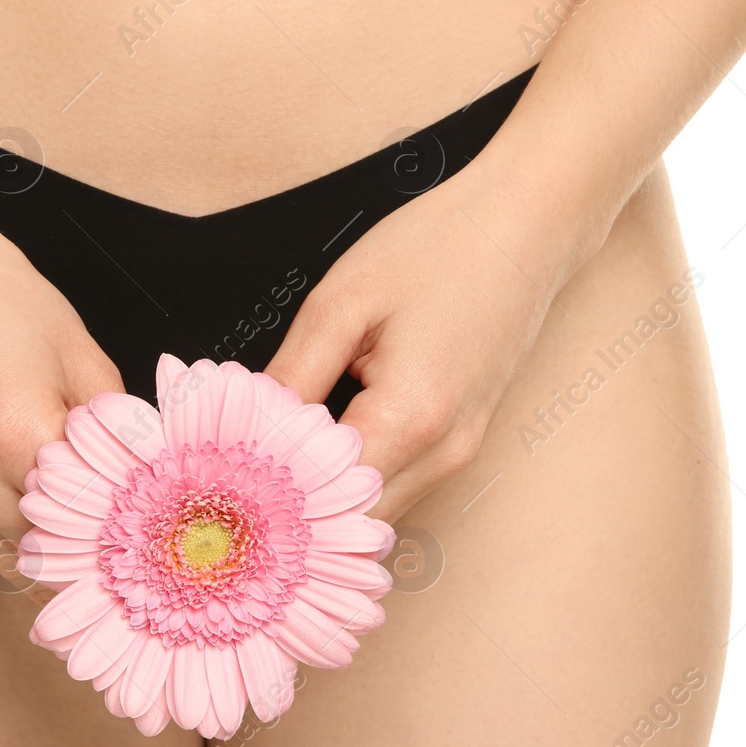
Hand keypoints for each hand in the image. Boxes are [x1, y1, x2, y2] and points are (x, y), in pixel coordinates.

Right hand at [0, 210, 123, 580]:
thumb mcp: (79, 351)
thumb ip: (117, 424)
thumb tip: (146, 469)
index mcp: (15, 434)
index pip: (89, 514)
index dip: (124, 514)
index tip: (150, 510)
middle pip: (52, 543)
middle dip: (88, 530)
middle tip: (123, 512)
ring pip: (15, 549)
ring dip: (50, 533)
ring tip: (78, 495)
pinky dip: (13, 518)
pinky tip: (30, 478)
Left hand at [265, 164, 566, 521]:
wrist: (529, 223)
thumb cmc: (437, 248)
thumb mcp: (342, 302)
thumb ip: (292, 378)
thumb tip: (246, 434)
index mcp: (411, 418)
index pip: (322, 497)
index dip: (266, 497)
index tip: (216, 484)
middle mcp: (444, 452)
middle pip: (351, 523)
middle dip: (292, 511)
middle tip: (230, 485)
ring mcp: (461, 452)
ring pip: (375, 510)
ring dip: (323, 498)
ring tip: (264, 466)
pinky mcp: (464, 440)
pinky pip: (398, 483)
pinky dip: (353, 479)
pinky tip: (312, 450)